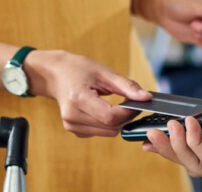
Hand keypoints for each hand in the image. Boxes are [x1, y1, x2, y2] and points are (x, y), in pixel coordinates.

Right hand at [23, 49, 151, 137]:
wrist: (55, 74)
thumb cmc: (78, 69)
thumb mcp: (104, 72)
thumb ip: (127, 86)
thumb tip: (147, 98)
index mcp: (78, 98)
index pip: (110, 116)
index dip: (129, 112)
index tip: (139, 102)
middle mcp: (72, 116)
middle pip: (111, 127)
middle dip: (126, 117)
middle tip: (130, 102)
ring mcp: (71, 125)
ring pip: (108, 132)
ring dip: (117, 121)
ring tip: (115, 103)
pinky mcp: (73, 130)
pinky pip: (100, 132)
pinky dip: (107, 123)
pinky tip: (102, 109)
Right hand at [142, 78, 201, 175]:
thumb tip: (195, 108)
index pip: (189, 145)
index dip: (168, 142)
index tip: (149, 133)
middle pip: (187, 159)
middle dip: (165, 148)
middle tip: (149, 134)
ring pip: (194, 164)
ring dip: (176, 146)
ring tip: (169, 128)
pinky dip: (195, 141)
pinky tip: (189, 125)